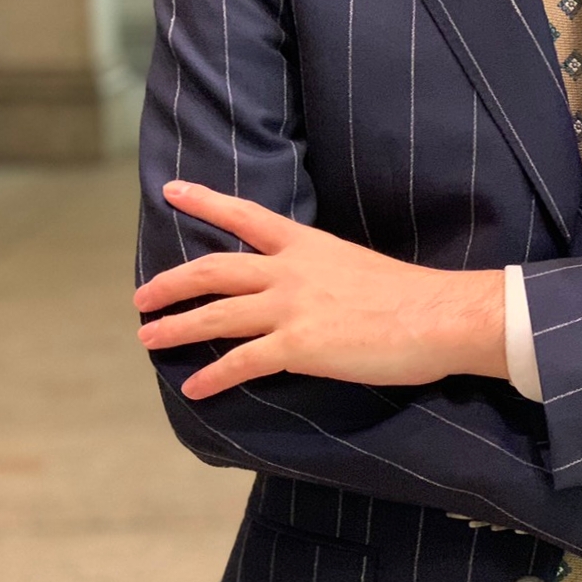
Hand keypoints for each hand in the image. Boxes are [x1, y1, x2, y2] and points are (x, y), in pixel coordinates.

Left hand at [134, 182, 506, 398]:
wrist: (439, 316)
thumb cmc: (413, 297)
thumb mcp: (358, 268)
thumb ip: (325, 276)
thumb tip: (310, 297)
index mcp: (307, 245)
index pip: (245, 216)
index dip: (205, 202)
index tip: (172, 191)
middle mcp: (289, 271)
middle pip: (213, 269)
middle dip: (171, 283)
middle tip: (143, 296)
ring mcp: (291, 308)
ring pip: (215, 315)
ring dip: (176, 328)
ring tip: (148, 338)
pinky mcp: (297, 346)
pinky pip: (241, 362)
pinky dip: (213, 378)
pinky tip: (194, 390)